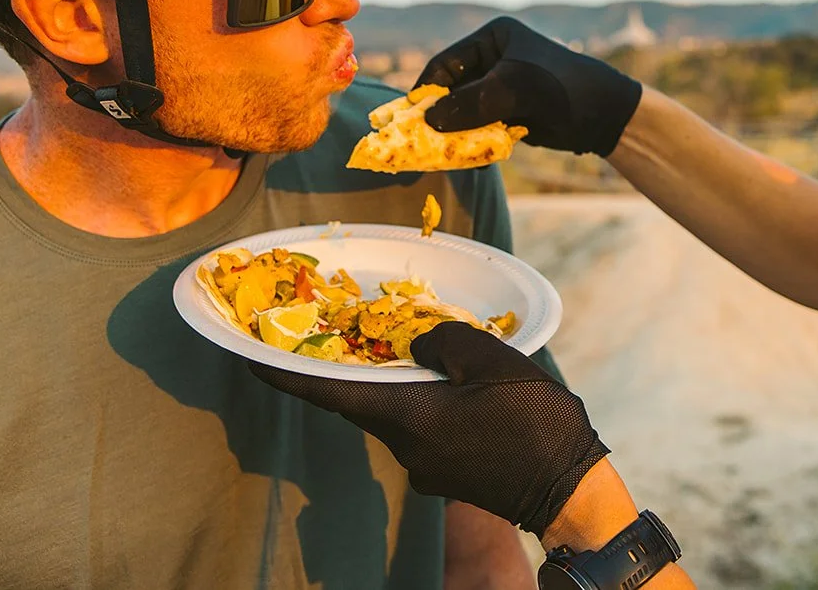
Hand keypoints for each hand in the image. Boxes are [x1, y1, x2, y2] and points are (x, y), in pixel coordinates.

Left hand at [249, 321, 610, 536]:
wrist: (570, 489)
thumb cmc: (533, 421)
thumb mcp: (490, 359)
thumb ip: (442, 342)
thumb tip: (416, 346)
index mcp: (406, 415)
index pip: (327, 391)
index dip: (284, 372)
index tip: (248, 355)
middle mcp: (404, 446)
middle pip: (362, 397)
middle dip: (353, 364)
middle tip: (345, 328)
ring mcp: (424, 466)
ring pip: (396, 411)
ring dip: (398, 381)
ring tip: (424, 348)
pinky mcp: (445, 474)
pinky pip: (422, 427)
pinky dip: (425, 401)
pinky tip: (455, 384)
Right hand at [416, 17, 642, 155]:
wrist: (607, 115)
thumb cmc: (563, 89)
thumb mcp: (514, 90)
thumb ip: (471, 104)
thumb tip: (429, 121)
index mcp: (494, 38)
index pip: (446, 64)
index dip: (426, 91)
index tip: (409, 119)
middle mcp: (494, 59)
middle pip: (451, 90)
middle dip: (439, 116)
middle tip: (420, 142)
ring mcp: (501, 88)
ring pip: (463, 112)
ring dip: (454, 133)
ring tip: (442, 155)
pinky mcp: (510, 113)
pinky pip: (479, 128)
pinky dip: (472, 143)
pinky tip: (470, 160)